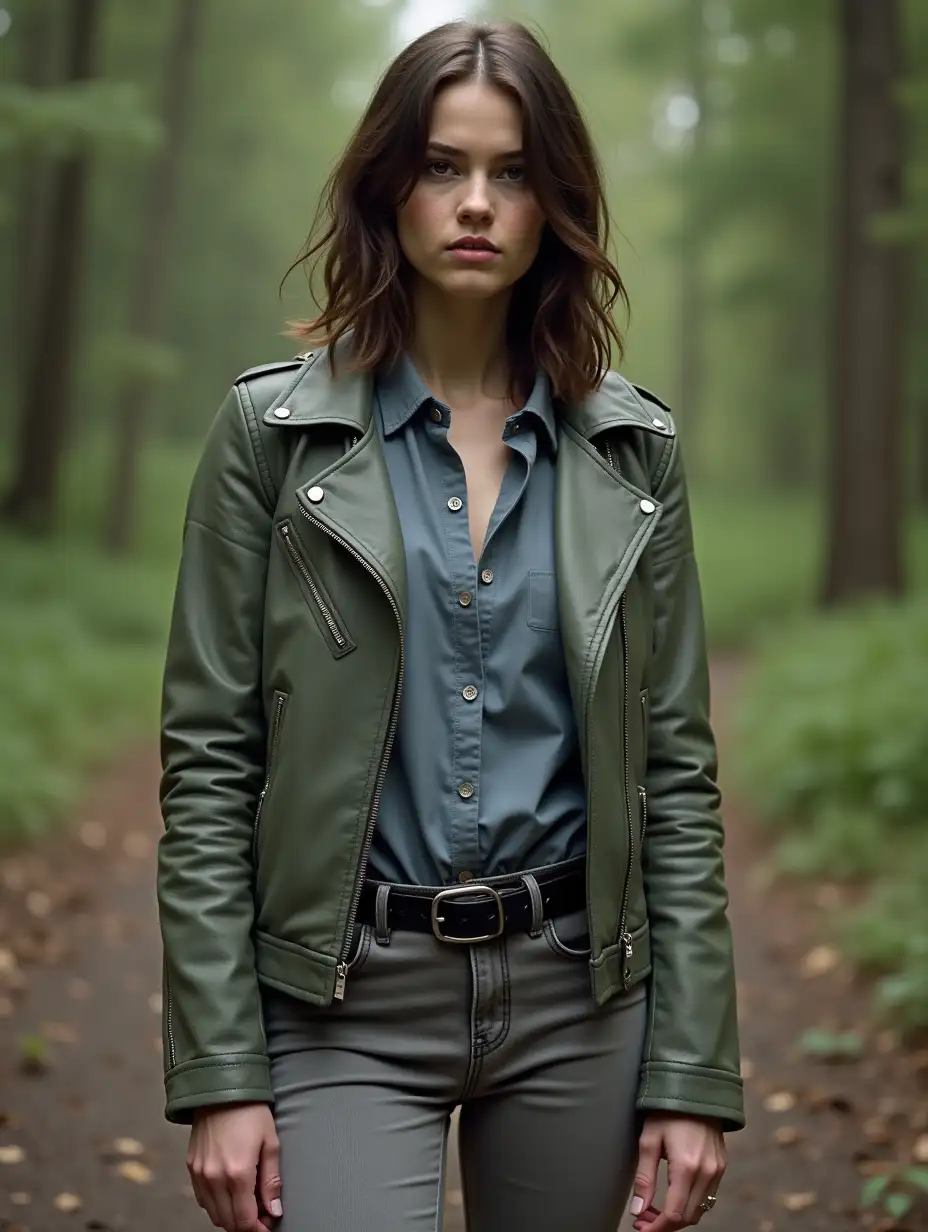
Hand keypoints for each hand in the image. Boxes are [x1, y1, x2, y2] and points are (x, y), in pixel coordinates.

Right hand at [187, 1102, 281, 1231]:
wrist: (221, 1087)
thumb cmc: (251, 1111)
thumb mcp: (270, 1142)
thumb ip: (272, 1181)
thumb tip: (274, 1211)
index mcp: (238, 1173)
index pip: (245, 1220)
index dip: (258, 1229)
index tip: (268, 1225)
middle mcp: (215, 1178)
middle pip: (228, 1222)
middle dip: (246, 1224)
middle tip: (261, 1215)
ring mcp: (200, 1174)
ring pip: (213, 1214)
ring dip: (230, 1216)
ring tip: (247, 1203)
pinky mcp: (191, 1167)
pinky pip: (202, 1199)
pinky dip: (216, 1204)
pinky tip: (229, 1192)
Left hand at [630, 1113, 725, 1229]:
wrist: (695, 1088)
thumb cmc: (667, 1111)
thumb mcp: (649, 1140)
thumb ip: (644, 1178)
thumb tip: (638, 1211)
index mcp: (687, 1167)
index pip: (674, 1214)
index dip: (656, 1228)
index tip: (640, 1229)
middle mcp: (707, 1172)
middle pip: (688, 1217)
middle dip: (665, 1224)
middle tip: (643, 1219)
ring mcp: (718, 1170)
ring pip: (699, 1210)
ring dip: (678, 1216)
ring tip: (655, 1209)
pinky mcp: (722, 1166)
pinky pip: (708, 1196)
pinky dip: (691, 1203)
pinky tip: (674, 1195)